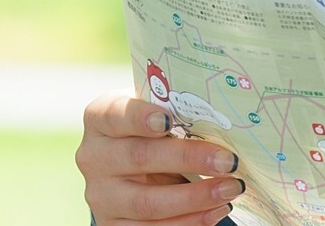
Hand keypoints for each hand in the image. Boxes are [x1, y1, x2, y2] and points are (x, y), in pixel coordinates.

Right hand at [77, 90, 243, 225]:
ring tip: (231, 188)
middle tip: (228, 161)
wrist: (139, 161)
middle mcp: (93, 157)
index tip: (169, 121)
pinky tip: (216, 210)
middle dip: (188, 159)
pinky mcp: (113, 222)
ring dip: (195, 198)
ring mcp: (100, 194)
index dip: (140, 117)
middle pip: (139, 158)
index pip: (116, 114)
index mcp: (101, 118)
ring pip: (146, 202)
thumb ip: (178, 110)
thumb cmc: (157, 128)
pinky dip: (189, 221)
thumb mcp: (160, 111)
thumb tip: (226, 117)